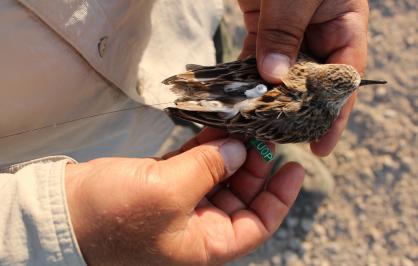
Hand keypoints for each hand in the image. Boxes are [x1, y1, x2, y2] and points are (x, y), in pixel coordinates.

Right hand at [65, 128, 303, 264]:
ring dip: (231, 152)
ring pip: (219, 176)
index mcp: (205, 244)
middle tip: (265, 134)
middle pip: (241, 196)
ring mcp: (180, 204)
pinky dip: (206, 147)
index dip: (280, 197)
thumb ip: (209, 168)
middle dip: (254, 166)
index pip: (257, 225)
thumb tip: (241, 149)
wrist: (62, 213)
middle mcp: (197, 227)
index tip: (294, 167)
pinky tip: (218, 127)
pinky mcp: (163, 183)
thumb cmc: (114, 216)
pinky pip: (195, 165)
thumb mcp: (168, 192)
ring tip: (245, 125)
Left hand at [238, 0, 368, 155]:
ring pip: (281, 73)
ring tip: (253, 128)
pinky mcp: (263, 24)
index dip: (334, 113)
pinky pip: (256, 57)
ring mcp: (290, 29)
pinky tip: (235, 99)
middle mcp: (320, 30)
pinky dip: (245, 77)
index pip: (344, 76)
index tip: (321, 144)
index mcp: (344, 22)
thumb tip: (273, 77)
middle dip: (295, 112)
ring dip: (266, 98)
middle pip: (311, 81)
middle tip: (279, 140)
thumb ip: (284, 32)